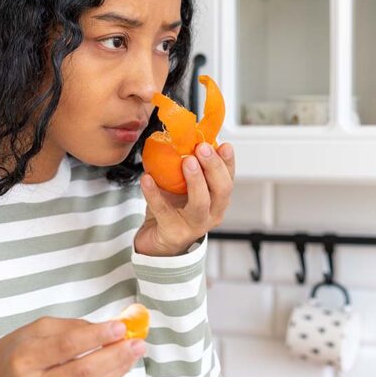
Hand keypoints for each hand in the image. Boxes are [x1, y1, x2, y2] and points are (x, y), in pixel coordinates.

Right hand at [0, 316, 145, 376]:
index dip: (96, 336)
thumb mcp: (36, 330)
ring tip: (134, 352)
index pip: (66, 346)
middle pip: (82, 371)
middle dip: (114, 355)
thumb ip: (71, 327)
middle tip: (136, 342)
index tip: (119, 327)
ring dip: (117, 369)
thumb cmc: (21, 351)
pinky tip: (120, 366)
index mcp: (24, 357)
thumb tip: (106, 328)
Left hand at [134, 142, 234, 256]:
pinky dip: (154, 193)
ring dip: (195, 180)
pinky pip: (163, 210)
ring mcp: (194, 226)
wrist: (156, 241)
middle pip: (221, 190)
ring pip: (200, 203)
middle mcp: (211, 214)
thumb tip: (181, 135)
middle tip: (202, 148)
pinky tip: (146, 178)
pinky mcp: (173, 232)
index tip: (224, 144)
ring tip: (186, 161)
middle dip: (214, 167)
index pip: (228, 178)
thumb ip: (187, 166)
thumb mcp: (183, 186)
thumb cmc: (172, 210)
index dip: (228, 162)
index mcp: (217, 200)